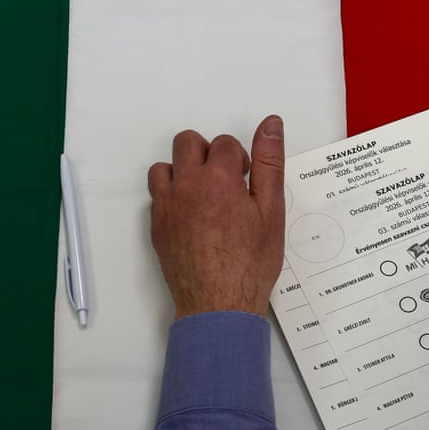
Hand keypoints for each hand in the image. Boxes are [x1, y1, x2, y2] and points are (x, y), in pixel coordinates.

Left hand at [148, 115, 284, 318]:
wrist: (219, 305)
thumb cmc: (250, 264)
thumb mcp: (271, 211)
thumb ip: (270, 163)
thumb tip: (271, 124)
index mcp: (219, 178)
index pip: (225, 143)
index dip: (239, 159)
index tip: (246, 179)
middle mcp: (187, 186)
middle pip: (187, 143)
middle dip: (207, 153)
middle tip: (224, 181)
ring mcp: (167, 206)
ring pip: (164, 167)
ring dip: (182, 172)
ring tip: (203, 196)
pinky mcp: (157, 226)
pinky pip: (156, 196)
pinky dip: (171, 197)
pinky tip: (191, 217)